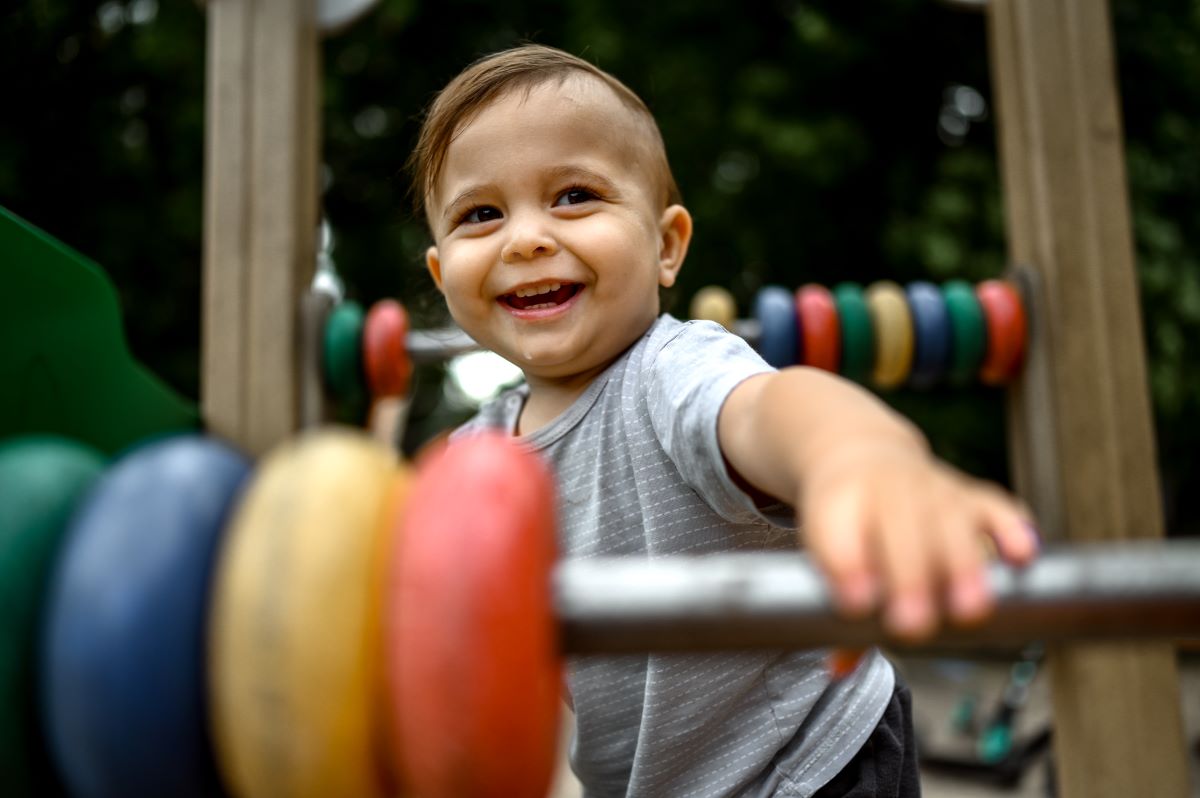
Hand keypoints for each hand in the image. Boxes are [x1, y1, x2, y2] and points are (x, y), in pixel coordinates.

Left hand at [799, 443, 1038, 640]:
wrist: (861, 459)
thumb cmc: (847, 519)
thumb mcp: (825, 551)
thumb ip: (835, 609)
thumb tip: (843, 666)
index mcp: (840, 501)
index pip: (840, 530)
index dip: (846, 566)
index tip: (855, 605)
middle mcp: (888, 490)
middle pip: (901, 526)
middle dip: (909, 578)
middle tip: (912, 625)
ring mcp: (932, 488)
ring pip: (950, 519)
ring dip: (963, 566)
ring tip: (969, 610)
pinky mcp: (970, 494)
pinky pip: (997, 506)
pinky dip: (1013, 530)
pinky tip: (1023, 558)